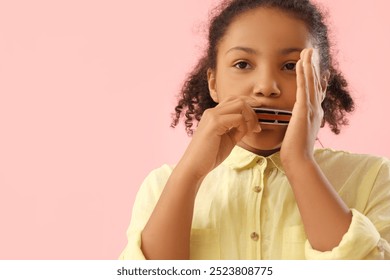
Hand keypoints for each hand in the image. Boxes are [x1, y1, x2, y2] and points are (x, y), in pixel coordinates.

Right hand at [178, 96, 260, 179]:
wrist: (195, 167)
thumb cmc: (210, 155)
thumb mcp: (228, 139)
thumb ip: (237, 129)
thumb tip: (250, 123)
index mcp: (213, 114)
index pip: (234, 101)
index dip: (249, 108)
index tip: (256, 123)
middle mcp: (212, 111)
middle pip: (239, 99)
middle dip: (253, 111)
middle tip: (257, 127)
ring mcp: (212, 116)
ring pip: (240, 104)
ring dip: (251, 117)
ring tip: (252, 131)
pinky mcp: (214, 123)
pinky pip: (238, 118)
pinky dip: (244, 127)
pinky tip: (241, 137)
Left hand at [280, 48, 324, 165]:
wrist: (298, 159)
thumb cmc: (295, 150)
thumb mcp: (298, 134)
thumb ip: (298, 126)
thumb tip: (295, 125)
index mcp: (313, 114)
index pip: (316, 93)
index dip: (318, 80)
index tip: (320, 70)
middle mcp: (315, 109)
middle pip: (315, 83)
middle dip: (313, 66)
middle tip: (312, 52)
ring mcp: (310, 108)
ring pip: (310, 82)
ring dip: (309, 65)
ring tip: (307, 51)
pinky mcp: (303, 109)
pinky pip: (303, 87)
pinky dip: (303, 74)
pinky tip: (301, 63)